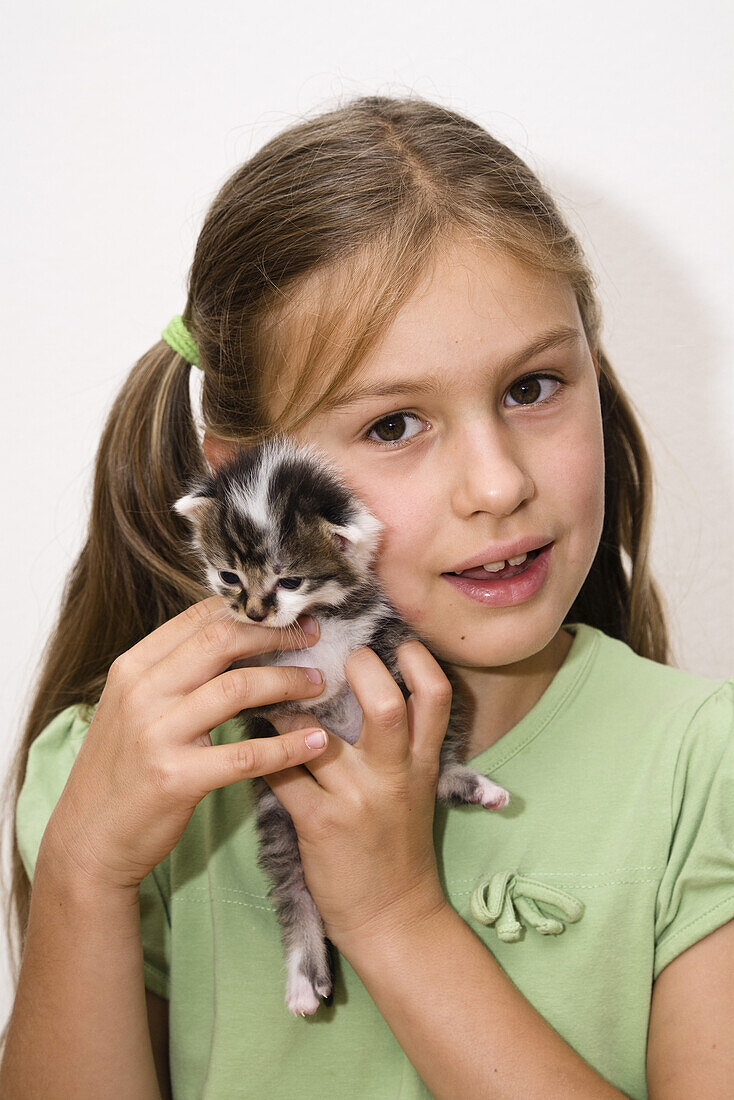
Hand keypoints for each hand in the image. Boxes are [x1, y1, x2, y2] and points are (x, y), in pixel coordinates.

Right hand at [41, 596, 329, 890]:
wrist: (89, 839)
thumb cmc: (122, 769)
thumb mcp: (133, 706)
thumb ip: (174, 672)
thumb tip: (233, 636)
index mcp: (133, 667)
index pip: (201, 618)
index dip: (252, 612)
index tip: (289, 616)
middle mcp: (142, 692)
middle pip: (222, 641)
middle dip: (276, 636)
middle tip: (314, 638)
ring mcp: (156, 734)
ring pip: (238, 688)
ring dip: (288, 682)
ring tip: (319, 684)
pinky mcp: (176, 778)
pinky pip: (246, 753)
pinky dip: (288, 746)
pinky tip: (316, 742)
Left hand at [263, 640, 451, 953]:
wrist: (394, 917)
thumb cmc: (397, 844)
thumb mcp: (415, 789)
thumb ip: (400, 743)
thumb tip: (365, 683)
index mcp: (423, 761)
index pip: (435, 694)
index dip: (417, 659)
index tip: (391, 642)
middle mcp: (394, 774)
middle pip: (384, 703)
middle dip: (356, 668)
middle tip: (328, 661)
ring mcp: (357, 799)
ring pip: (315, 731)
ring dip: (285, 706)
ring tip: (267, 689)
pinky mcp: (320, 824)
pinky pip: (281, 772)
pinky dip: (262, 750)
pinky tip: (249, 737)